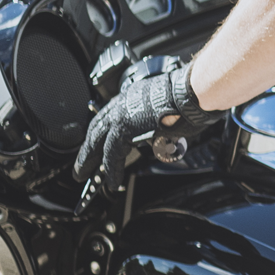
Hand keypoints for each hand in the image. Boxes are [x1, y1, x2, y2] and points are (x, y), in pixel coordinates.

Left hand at [73, 63, 222, 194]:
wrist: (193, 93)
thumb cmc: (191, 99)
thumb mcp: (168, 110)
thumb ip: (156, 124)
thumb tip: (158, 139)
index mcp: (133, 97)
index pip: (109, 116)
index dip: (100, 132)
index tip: (97, 143)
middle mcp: (123, 104)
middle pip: (96, 129)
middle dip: (87, 148)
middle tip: (80, 164)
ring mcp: (122, 115)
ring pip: (97, 141)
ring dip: (89, 160)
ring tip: (82, 175)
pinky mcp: (125, 129)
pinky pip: (112, 154)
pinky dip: (112, 169)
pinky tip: (111, 181)